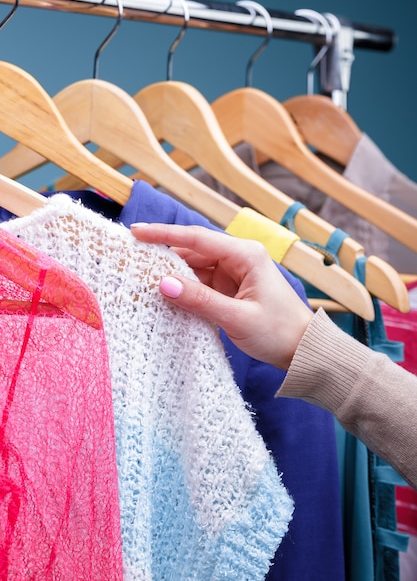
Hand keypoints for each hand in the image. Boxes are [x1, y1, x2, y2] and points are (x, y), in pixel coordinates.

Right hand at [131, 223, 312, 369]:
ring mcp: (234, 273)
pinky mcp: (230, 288)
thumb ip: (200, 300)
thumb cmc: (279, 332)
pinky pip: (201, 283)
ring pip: (194, 267)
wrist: (303, 350)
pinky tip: (167, 295)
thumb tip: (163, 283)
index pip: (197, 238)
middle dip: (164, 256)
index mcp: (245, 255)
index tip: (136, 231)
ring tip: (143, 281)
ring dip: (173, 274)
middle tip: (132, 262)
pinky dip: (184, 288)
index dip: (164, 234)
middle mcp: (239, 258)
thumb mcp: (237, 318)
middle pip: (193, 250)